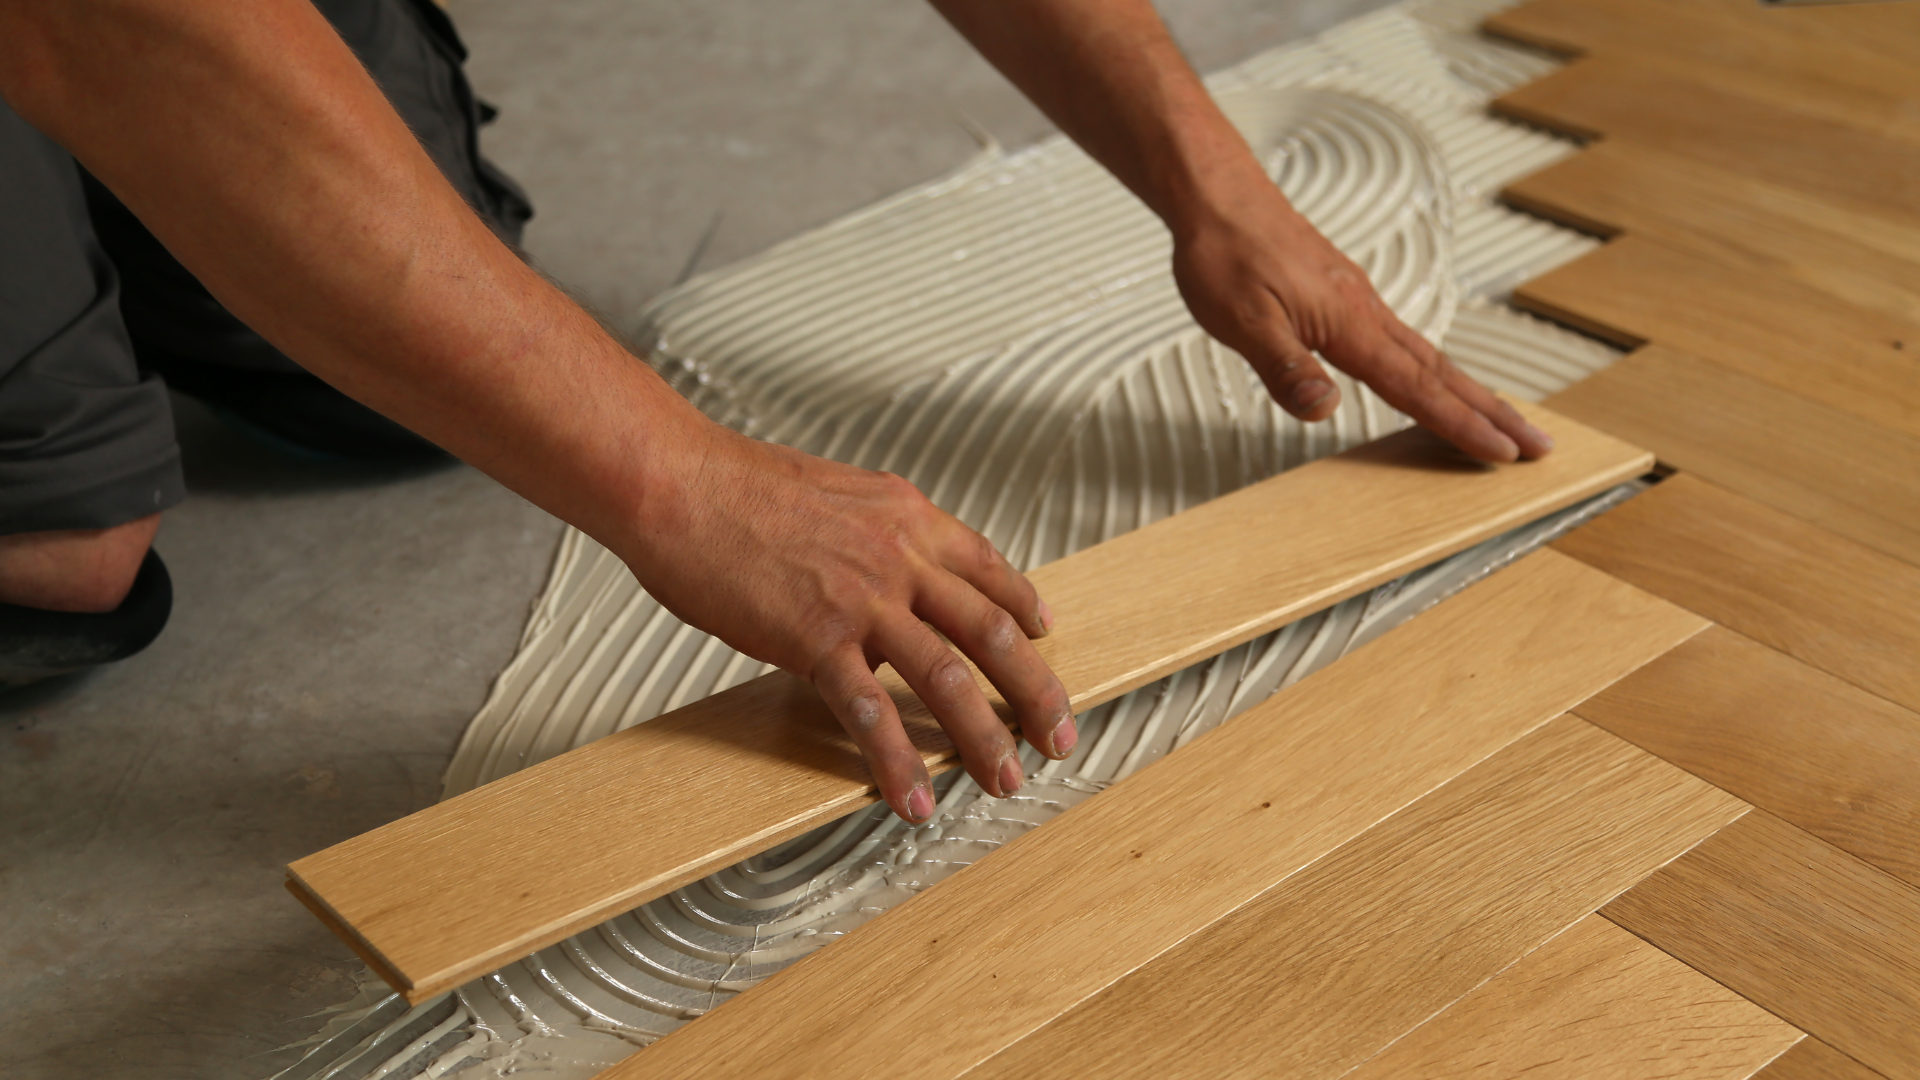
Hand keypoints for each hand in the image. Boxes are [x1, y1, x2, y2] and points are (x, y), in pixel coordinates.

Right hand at [626, 419, 1076, 822]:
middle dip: (1035, 691)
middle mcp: (900, 557)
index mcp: (906, 517)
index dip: (1024, 605)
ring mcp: (863, 600)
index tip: (1045, 636)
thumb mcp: (834, 494)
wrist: (678, 482)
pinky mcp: (816, 640)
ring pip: (948, 679)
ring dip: (985, 738)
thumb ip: (875, 533)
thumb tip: (888, 568)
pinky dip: (898, 765)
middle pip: (993, 632)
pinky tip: (912, 799)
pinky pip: (870, 714)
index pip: (987, 567)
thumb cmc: (735, 486)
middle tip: (1057, 734)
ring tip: (1006, 780)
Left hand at [1170, 174, 1553, 462]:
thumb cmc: (1225, 253)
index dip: (1459, 424)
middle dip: (1492, 412)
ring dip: (1470, 392)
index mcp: (1348, 323)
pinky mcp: (1345, 294)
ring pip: (1428, 354)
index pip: (1415, 386)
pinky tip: (1432, 378)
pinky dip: (1433, 369)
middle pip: (1442, 372)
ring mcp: (1359, 301)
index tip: (1502, 453)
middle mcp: (1366, 310)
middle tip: (1538, 444)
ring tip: (1503, 420)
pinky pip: (1403, 340)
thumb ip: (1285, 367)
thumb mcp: (1242, 320)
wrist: (1219, 197)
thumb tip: (1325, 410)